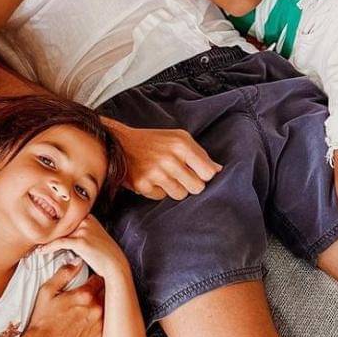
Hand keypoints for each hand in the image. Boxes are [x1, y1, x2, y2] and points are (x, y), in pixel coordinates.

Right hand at [25, 261, 103, 336]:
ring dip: (98, 307)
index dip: (93, 278)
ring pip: (106, 309)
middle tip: (84, 297)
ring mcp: (99, 325)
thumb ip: (64, 274)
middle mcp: (96, 309)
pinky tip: (85, 323)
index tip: (88, 281)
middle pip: (105, 293)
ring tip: (84, 311)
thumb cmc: (43, 320)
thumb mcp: (47, 292)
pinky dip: (98, 322)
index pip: (99, 279)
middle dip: (96, 293)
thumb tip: (77, 261)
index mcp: (84, 296)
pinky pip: (104, 324)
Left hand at [39, 215, 125, 279]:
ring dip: (45, 240)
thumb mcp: (95, 236)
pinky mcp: (81, 241)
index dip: (54, 225)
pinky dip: (48, 247)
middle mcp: (86, 220)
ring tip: (35, 245)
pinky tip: (40, 251)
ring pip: (58, 233)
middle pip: (61, 224)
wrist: (115, 265)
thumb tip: (66, 233)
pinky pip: (59, 243)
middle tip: (34, 237)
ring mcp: (84, 229)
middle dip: (48, 231)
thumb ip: (82, 230)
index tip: (42, 230)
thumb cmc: (104, 254)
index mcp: (89, 217)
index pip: (66, 218)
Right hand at [107, 119, 221, 200]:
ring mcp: (155, 173)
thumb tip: (218, 170)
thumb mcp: (178, 138)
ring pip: (180, 195)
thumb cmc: (153, 141)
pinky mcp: (142, 184)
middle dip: (191, 184)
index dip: (204, 175)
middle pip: (197, 187)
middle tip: (180, 176)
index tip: (196, 172)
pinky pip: (161, 197)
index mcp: (181, 144)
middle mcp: (169, 158)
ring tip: (165, 177)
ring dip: (175, 189)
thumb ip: (200, 154)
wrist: (119, 143)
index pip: (208, 173)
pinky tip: (152, 179)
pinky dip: (158, 191)